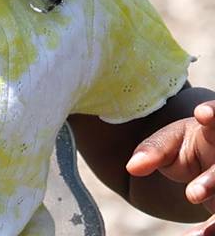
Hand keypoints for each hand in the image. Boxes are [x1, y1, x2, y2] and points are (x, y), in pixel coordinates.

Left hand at [127, 101, 214, 234]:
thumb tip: (132, 167)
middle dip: (214, 180)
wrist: (206, 160)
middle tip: (192, 194)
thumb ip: (153, 150)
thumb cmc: (188, 146)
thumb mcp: (170, 142)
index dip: (214, 112)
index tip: (201, 114)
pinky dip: (210, 231)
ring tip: (194, 218)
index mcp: (214, 131)